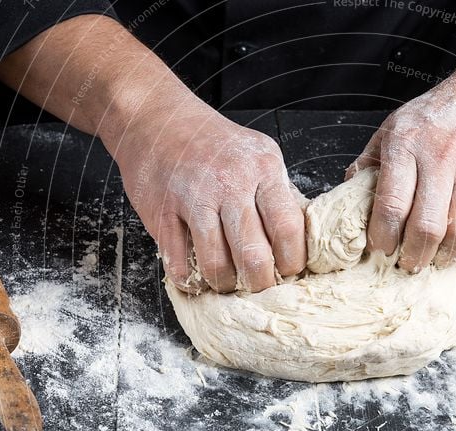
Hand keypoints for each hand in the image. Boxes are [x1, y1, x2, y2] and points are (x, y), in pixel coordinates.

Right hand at [116, 99, 305, 292]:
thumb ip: (277, 192)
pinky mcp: (162, 211)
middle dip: (260, 283)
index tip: (290, 272)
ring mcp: (193, 198)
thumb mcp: (258, 154)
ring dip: (225, 284)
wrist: (156, 118)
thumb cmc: (214, 142)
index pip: (287, 227)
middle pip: (254, 254)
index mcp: (262, 169)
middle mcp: (229, 183)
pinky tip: (197, 279)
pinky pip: (178, 260)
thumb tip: (299, 238)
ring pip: (216, 263)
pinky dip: (189, 279)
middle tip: (260, 287)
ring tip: (229, 284)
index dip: (292, 260)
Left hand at [348, 72, 455, 271]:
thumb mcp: (396, 125)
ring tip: (435, 260)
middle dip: (414, 257)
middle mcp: (442, 158)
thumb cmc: (443, 110)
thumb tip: (347, 195)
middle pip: (426, 227)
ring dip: (444, 258)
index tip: (381, 248)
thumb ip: (370, 161)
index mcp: (407, 145)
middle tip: (408, 264)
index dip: (383, 237)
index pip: (390, 205)